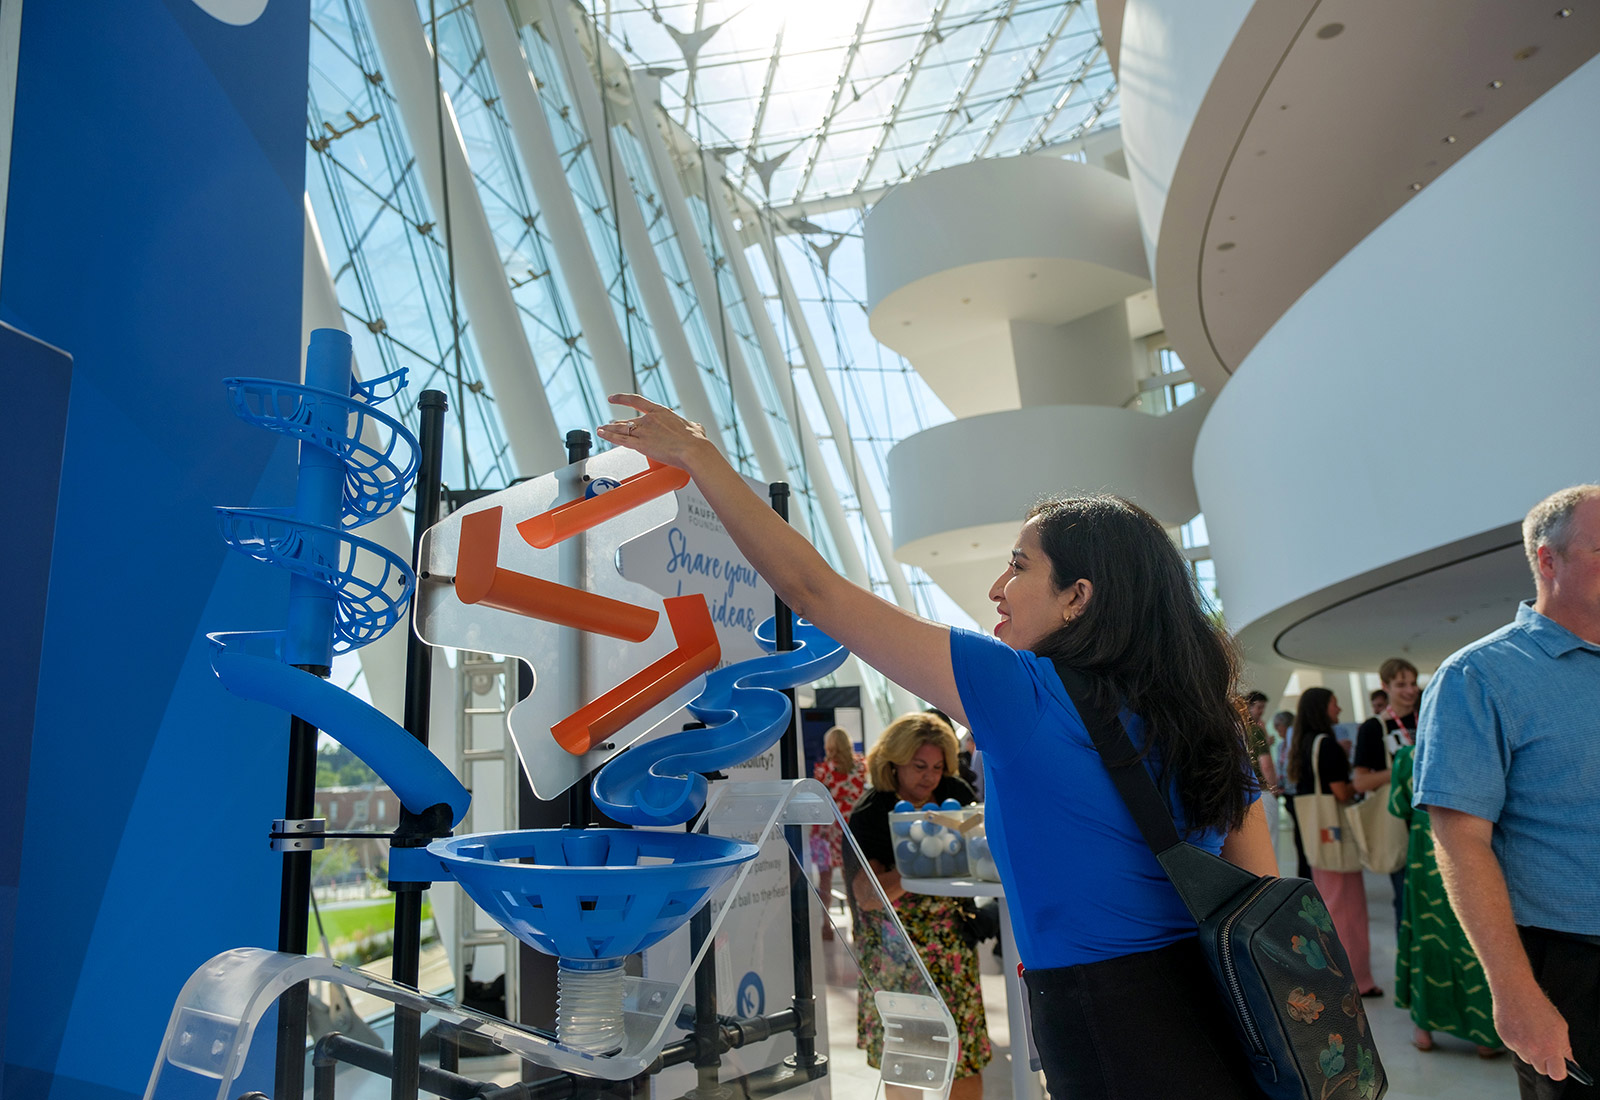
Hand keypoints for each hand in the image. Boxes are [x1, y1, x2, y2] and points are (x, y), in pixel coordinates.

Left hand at [594, 393, 711, 468]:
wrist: (692, 450)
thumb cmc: (695, 441)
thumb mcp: (695, 428)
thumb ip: (692, 426)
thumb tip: (696, 427)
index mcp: (661, 412)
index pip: (637, 401)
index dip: (623, 398)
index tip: (614, 398)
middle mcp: (649, 420)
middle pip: (627, 420)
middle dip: (616, 423)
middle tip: (608, 424)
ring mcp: (643, 432)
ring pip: (620, 429)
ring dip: (608, 429)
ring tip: (600, 429)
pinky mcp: (640, 445)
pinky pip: (620, 440)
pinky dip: (609, 437)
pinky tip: (602, 435)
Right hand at [1493, 978, 1570, 1079]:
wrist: (1514, 991)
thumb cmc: (1538, 1005)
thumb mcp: (1560, 1026)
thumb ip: (1564, 1047)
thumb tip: (1568, 1061)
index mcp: (1550, 1048)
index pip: (1557, 1074)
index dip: (1558, 1069)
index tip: (1558, 1064)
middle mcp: (1533, 1050)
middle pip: (1540, 1069)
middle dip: (1543, 1061)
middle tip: (1543, 1045)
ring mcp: (1517, 1046)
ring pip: (1526, 1058)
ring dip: (1530, 1051)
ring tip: (1530, 1032)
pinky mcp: (1504, 1040)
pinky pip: (1514, 1048)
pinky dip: (1517, 1041)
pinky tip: (1519, 1027)